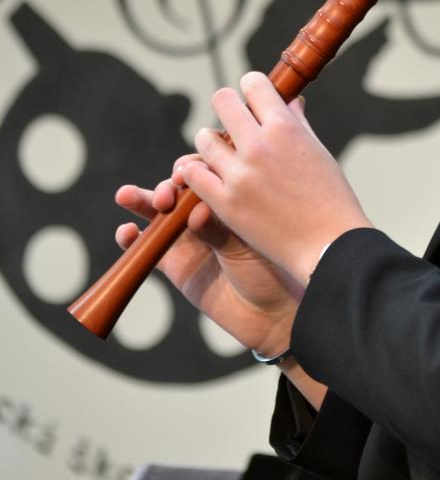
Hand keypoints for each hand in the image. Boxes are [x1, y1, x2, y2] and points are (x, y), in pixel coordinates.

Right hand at [115, 156, 303, 355]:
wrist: (272, 311)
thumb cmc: (271, 267)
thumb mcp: (246, 240)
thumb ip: (218, 225)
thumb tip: (196, 210)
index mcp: (231, 195)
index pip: (206, 170)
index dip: (193, 167)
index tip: (188, 172)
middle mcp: (207, 210)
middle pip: (179, 187)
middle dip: (169, 186)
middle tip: (168, 196)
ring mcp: (188, 235)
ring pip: (157, 211)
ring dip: (141, 200)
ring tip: (126, 196)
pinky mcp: (173, 262)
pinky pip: (145, 247)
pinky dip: (131, 238)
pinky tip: (126, 232)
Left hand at [181, 73, 373, 287]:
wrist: (329, 246)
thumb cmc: (331, 199)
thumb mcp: (318, 152)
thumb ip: (298, 123)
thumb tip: (290, 101)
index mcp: (285, 127)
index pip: (253, 83)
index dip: (251, 88)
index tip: (253, 100)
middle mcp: (259, 144)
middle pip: (222, 100)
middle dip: (227, 107)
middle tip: (233, 123)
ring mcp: (239, 174)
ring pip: (203, 138)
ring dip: (211, 143)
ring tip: (222, 155)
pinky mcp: (225, 202)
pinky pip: (194, 174)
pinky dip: (199, 173)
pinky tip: (212, 178)